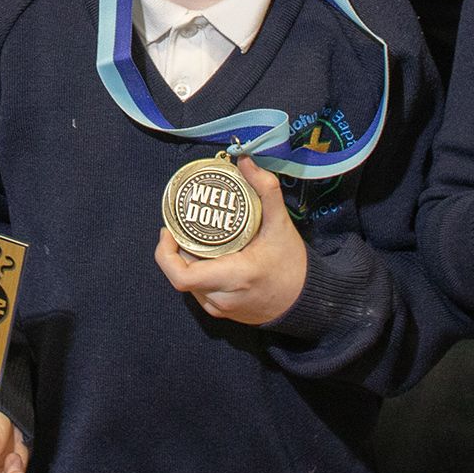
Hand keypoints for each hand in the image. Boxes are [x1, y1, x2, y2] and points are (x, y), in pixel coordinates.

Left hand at [154, 158, 307, 326]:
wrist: (308, 301)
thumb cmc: (293, 265)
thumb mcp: (281, 224)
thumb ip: (265, 189)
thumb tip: (244, 159)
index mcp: (232, 277)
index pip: (181, 277)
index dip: (165, 254)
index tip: (169, 231)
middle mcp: (221, 298)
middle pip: (181, 276)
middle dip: (177, 250)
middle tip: (183, 226)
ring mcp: (221, 309)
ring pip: (189, 285)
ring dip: (186, 262)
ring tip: (193, 237)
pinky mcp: (223, 313)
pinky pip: (199, 292)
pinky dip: (197, 273)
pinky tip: (206, 256)